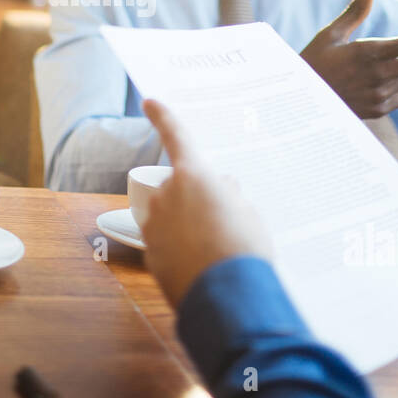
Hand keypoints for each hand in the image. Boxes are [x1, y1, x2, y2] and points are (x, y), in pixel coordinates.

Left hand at [140, 99, 271, 308]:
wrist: (228, 296)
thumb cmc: (244, 248)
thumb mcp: (249, 213)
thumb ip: (230, 195)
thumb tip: (222, 191)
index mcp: (194, 176)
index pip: (176, 137)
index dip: (164, 116)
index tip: (149, 100)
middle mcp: (167, 194)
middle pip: (180, 189)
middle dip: (196, 201)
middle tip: (224, 224)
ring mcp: (154, 224)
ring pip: (171, 217)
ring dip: (188, 227)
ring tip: (216, 251)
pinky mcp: (150, 252)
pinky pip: (167, 243)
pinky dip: (181, 251)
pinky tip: (202, 267)